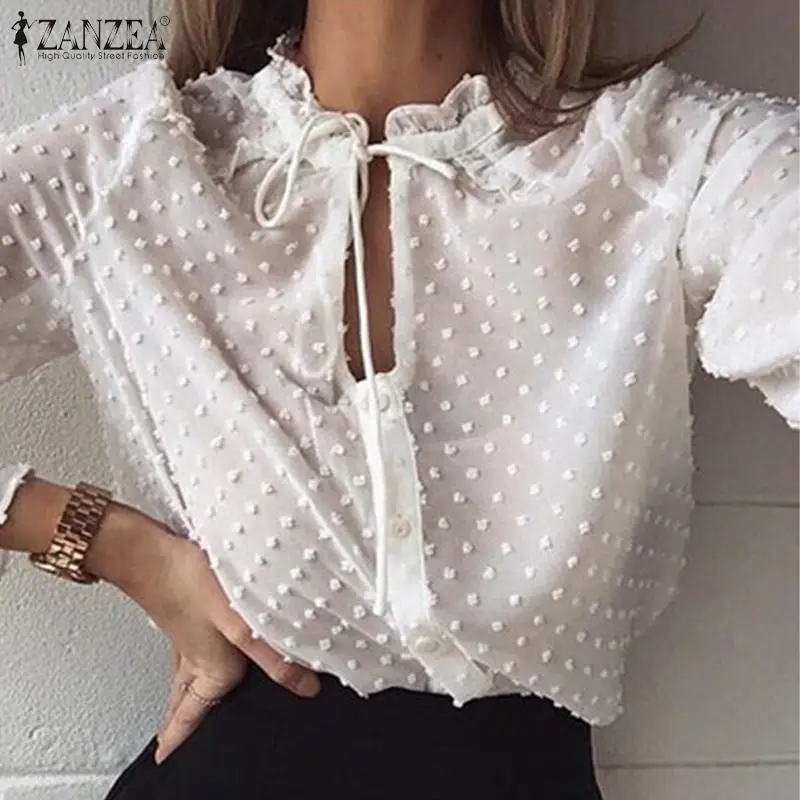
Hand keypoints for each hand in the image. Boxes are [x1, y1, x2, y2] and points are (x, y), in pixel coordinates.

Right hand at [91, 507, 320, 764]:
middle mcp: (195, 658)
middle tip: (168, 741)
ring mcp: (187, 636)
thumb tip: (306, 688)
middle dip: (178, 722)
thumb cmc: (194, 587)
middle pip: (183, 700)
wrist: (153, 553)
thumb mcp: (244, 625)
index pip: (191, 715)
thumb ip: (276, 658)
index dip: (180, 737)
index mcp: (208, 671)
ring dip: (181, 695)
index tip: (166, 758)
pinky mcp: (186, 614)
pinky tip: (197, 651)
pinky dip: (187, 664)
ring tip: (180, 706)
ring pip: (183, 677)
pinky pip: (186, 652)